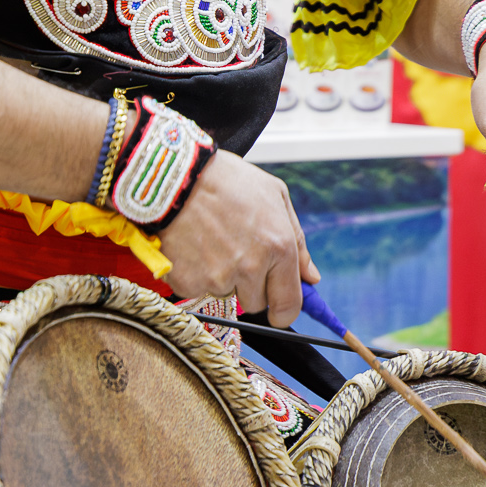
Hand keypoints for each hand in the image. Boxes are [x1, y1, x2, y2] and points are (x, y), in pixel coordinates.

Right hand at [158, 152, 317, 326]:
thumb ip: (298, 241)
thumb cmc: (226, 179)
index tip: (278, 310)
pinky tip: (192, 245)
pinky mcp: (188, 282)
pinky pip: (197, 290)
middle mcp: (250, 267)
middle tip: (235, 250)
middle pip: (256, 303)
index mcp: (278, 246)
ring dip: (221, 276)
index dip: (284, 311)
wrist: (175, 175)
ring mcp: (217, 277)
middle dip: (249, 284)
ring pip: (226, 293)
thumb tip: (310, 277)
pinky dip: (195, 273)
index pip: (289, 306)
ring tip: (211, 239)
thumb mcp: (275, 196)